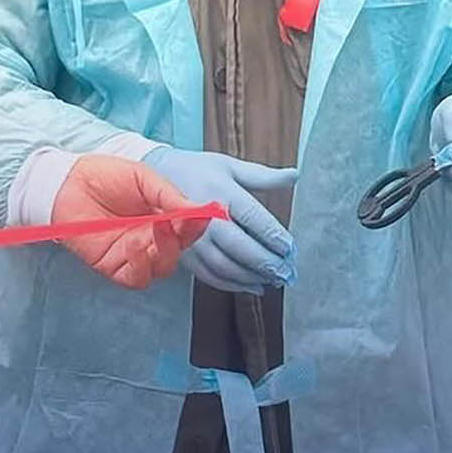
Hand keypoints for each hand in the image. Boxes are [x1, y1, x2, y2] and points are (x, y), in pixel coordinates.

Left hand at [50, 155, 214, 289]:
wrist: (66, 182)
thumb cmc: (102, 177)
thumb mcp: (142, 178)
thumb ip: (169, 195)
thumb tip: (199, 209)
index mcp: (161, 217)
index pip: (188, 228)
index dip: (197, 224)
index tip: (205, 214)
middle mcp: (150, 238)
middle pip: (178, 250)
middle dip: (183, 237)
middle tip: (180, 221)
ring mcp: (133, 255)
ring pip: (162, 267)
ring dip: (165, 251)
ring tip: (156, 229)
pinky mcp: (114, 267)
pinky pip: (137, 277)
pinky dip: (141, 265)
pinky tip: (135, 245)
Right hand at [141, 148, 296, 294]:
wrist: (156, 178)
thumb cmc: (197, 170)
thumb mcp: (229, 166)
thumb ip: (263, 176)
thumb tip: (295, 175)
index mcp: (221, 192)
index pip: (254, 219)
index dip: (275, 237)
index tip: (290, 249)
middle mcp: (206, 216)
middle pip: (242, 247)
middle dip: (268, 263)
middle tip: (287, 272)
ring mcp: (192, 237)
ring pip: (227, 266)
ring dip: (253, 277)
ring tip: (272, 280)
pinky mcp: (184, 251)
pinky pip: (210, 275)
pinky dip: (233, 285)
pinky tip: (251, 286)